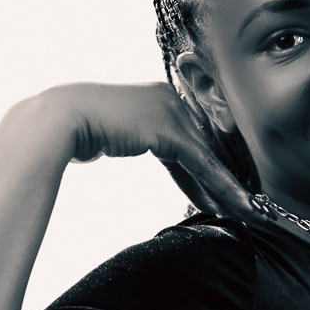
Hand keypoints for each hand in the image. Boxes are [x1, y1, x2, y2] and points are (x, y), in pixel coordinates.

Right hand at [48, 81, 258, 217]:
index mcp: (160, 97)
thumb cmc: (77, 127)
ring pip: (211, 157)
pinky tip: (234, 206)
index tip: (226, 193)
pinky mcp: (169, 129)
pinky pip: (203, 164)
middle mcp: (171, 99)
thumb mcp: (117, 133)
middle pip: (207, 147)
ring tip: (250, 213)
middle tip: (249, 207)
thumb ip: (136, 138)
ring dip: (231, 189)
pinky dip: (221, 186)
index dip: (210, 169)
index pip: (193, 139)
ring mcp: (172, 111)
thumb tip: (130, 147)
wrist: (60, 119)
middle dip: (227, 181)